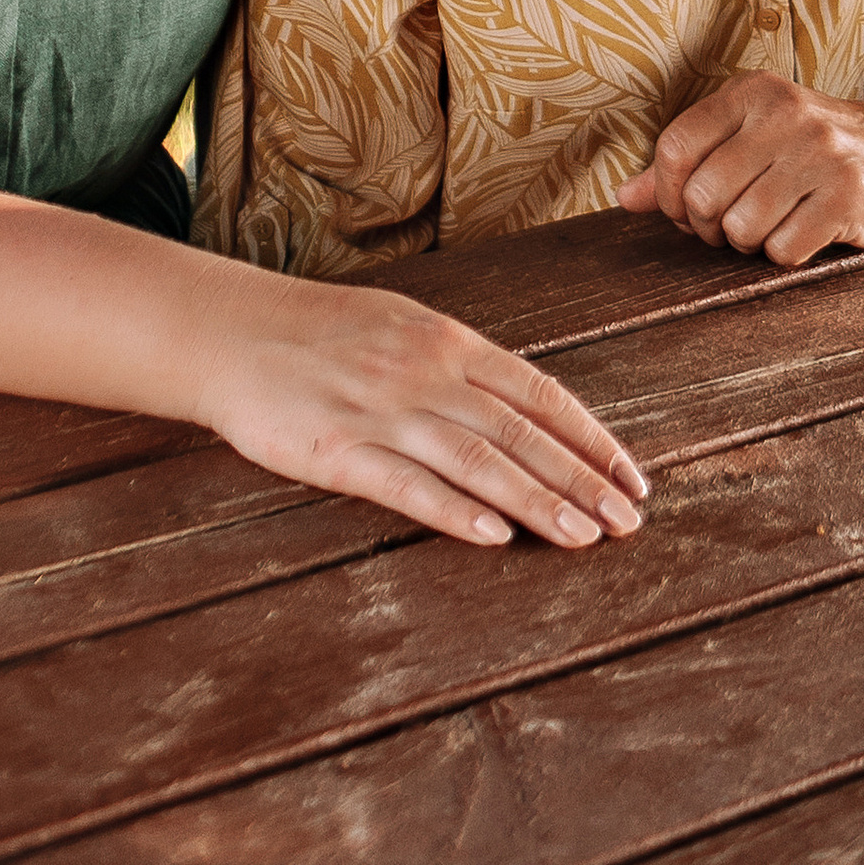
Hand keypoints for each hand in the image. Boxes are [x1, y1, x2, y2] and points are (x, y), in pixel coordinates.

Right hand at [197, 269, 647, 553]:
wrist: (231, 331)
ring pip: (477, 461)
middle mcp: (425, 373)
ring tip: (583, 538)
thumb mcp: (402, 326)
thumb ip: (462, 364)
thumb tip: (527, 404)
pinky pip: (407, 486)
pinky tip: (495, 538)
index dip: (589, 438)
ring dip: (536, 502)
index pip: (539, 392)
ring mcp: (382, 412)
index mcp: (446, 340)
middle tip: (628, 522)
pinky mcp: (339, 451)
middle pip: (519, 432)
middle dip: (580, 479)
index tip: (631, 478)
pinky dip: (456, 513)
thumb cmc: (321, 332)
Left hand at [618, 69, 863, 265]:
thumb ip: (689, 162)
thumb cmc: (816, 149)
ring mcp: (820, 153)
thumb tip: (625, 198)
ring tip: (771, 226)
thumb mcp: (753, 136)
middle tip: (731, 226)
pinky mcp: (849, 195)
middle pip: (704, 194)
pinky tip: (805, 233)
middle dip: (708, 226)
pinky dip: (785, 254)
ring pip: (741, 226)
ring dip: (749, 242)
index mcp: (753, 92)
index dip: (669, 193)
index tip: (686, 211)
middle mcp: (785, 115)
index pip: (676, 146)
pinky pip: (784, 249)